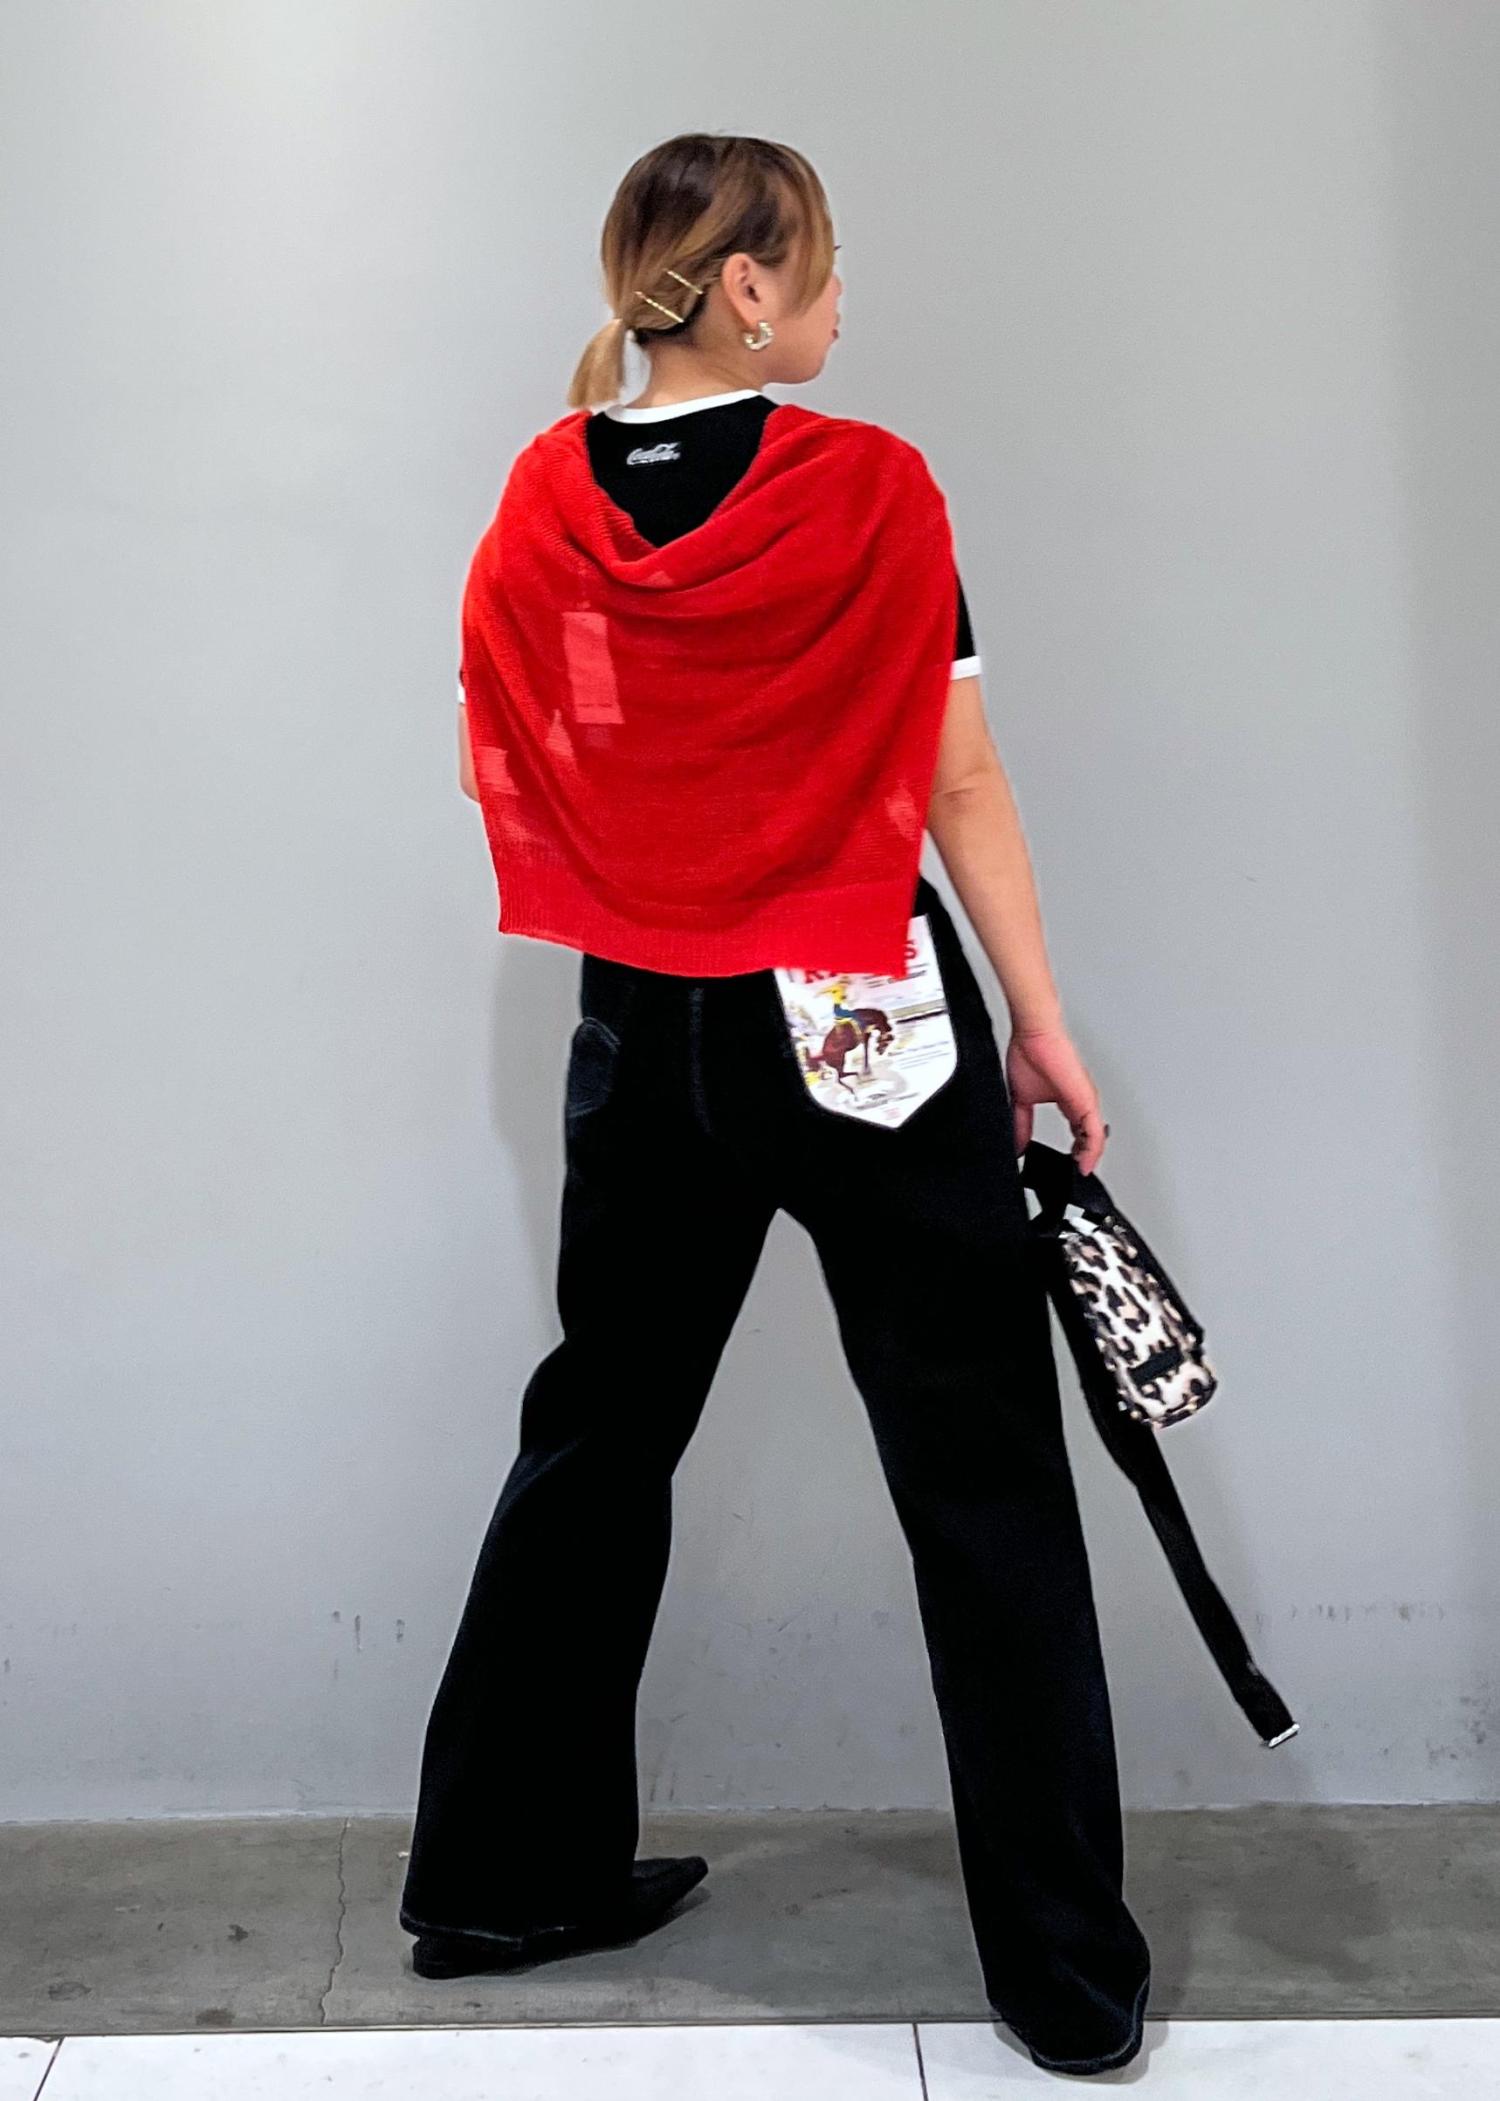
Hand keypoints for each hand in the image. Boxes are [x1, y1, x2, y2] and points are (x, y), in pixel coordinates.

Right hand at [1005, 1025, 1109, 1175]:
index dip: (1076, 1151)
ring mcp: (1085, 1102)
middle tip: (1074, 1173)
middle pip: (1090, 1138)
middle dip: (1083, 1158)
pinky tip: (1084, 1162)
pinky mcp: (1086, 1101)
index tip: (1068, 1166)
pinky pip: (1094, 1133)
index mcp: (1068, 1101)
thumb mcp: (1021, 1100)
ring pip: (1095, 1138)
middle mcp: (1081, 1102)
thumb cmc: (1030, 1054)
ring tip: (1080, 1172)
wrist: (1033, 1035)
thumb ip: (1021, 1124)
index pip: (1078, 1133)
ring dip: (1089, 1157)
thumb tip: (1015, 1144)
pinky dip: (1091, 1151)